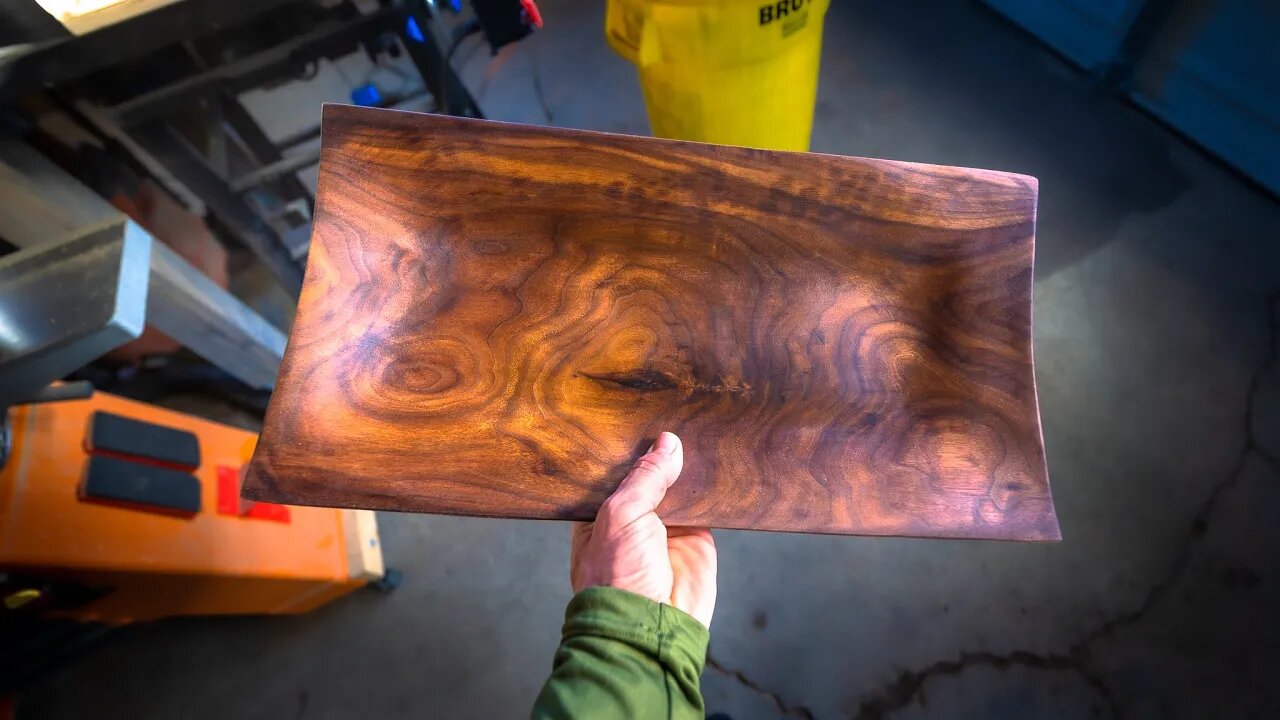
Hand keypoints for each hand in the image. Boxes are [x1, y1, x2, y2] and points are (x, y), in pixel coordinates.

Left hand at [570, 432, 716, 627]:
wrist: (653, 625)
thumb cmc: (618, 577)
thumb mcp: (621, 515)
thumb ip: (645, 477)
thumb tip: (668, 443)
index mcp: (601, 513)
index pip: (616, 473)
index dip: (629, 449)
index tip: (642, 417)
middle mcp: (634, 519)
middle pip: (651, 476)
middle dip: (662, 455)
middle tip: (676, 416)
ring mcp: (667, 528)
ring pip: (681, 488)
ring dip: (689, 468)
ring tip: (700, 428)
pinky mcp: (698, 538)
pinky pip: (708, 505)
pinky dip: (713, 488)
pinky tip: (719, 460)